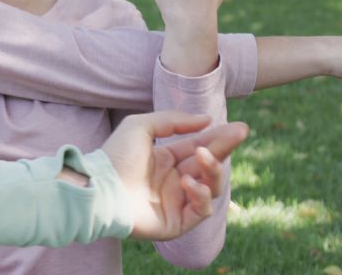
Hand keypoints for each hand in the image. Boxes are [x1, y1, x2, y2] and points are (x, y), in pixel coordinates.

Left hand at [100, 111, 248, 240]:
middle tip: (241, 132)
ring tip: (202, 156)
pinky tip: (187, 181)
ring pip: (210, 187)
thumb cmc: (116, 157)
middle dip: (224, 148)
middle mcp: (173, 180)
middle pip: (208, 165)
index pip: (198, 147)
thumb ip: (173, 120)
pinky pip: (201, 211)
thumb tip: (206, 119)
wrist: (100, 190)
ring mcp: (176, 202)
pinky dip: (200, 195)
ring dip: (212, 169)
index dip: (218, 137)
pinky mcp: (176, 223)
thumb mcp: (141, 127)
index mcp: (165, 160)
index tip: (239, 127)